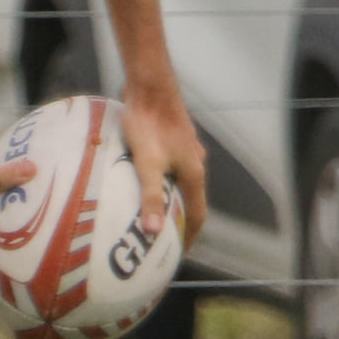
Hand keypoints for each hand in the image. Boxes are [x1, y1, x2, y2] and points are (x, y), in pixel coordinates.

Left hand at [122, 82, 206, 241]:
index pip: (197, 214)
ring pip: (180, 182)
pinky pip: (170, 168)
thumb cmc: (149, 123)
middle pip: (190, 199)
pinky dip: (160, 181)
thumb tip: (154, 231)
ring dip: (168, 200)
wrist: (149, 85)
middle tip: (160, 239)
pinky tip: (141, 181)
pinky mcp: (173, 138)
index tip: (177, 253)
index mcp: (194, 173)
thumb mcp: (147, 163)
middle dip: (177, 220)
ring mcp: (185, 149)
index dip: (188, 236)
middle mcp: (195, 162)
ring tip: (149, 214)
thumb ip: (150, 196)